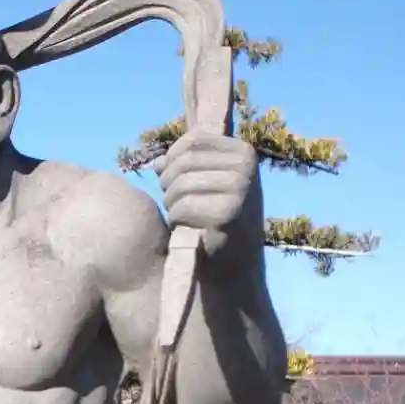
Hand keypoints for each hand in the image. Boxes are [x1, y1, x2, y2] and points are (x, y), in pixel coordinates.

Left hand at [153, 126, 261, 265]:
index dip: (173, 157)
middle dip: (168, 183)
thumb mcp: (208, 184)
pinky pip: (183, 207)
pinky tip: (184, 227)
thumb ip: (186, 166)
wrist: (237, 263)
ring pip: (181, 184)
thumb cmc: (219, 219)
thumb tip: (158, 162)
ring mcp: (239, 190)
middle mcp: (245, 167)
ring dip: (170, 203)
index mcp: (243, 152)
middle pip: (184, 162)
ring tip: (179, 214)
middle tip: (171, 202)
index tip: (171, 178)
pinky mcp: (227, 214)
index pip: (194, 140)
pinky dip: (175, 219)